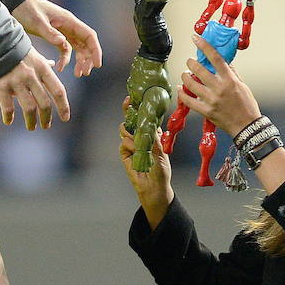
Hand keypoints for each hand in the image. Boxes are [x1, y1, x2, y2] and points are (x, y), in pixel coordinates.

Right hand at [0, 49, 69, 129]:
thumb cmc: (14, 49)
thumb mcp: (33, 53)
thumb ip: (43, 63)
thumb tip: (53, 64)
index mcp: (42, 68)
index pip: (58, 90)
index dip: (63, 106)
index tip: (65, 118)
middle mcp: (32, 76)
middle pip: (45, 103)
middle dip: (47, 117)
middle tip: (46, 125)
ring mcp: (16, 81)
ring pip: (29, 108)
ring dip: (31, 121)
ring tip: (31, 127)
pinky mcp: (1, 86)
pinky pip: (7, 107)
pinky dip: (8, 117)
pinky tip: (8, 121)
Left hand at [12, 0, 101, 76]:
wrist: (17, 3)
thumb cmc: (28, 9)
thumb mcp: (37, 21)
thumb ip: (49, 32)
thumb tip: (63, 42)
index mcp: (69, 21)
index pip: (89, 36)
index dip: (96, 50)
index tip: (97, 64)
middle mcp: (70, 26)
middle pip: (86, 44)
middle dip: (88, 59)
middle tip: (84, 73)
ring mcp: (64, 31)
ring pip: (78, 48)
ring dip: (79, 61)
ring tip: (77, 74)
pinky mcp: (56, 36)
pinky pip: (65, 49)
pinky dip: (65, 59)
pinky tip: (60, 68)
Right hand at [119, 100, 172, 226]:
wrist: (154, 187)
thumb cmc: (161, 170)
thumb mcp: (161, 151)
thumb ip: (154, 137)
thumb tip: (150, 123)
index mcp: (151, 133)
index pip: (144, 118)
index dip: (139, 107)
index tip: (135, 97)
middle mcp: (140, 136)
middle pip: (130, 120)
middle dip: (128, 110)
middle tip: (128, 103)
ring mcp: (131, 144)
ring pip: (124, 130)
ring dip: (130, 132)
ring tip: (138, 141)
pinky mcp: (124, 154)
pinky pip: (123, 143)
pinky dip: (129, 145)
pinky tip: (135, 151)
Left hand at [179, 34, 259, 136]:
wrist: (247, 126)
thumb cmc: (247, 105)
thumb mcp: (242, 86)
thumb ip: (232, 73)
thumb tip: (224, 62)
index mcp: (230, 80)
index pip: (215, 58)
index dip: (204, 46)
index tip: (196, 38)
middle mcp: (219, 88)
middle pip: (199, 70)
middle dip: (191, 62)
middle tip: (189, 61)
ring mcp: (211, 100)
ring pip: (191, 84)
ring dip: (185, 77)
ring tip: (184, 74)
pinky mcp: (206, 111)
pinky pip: (189, 101)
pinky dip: (182, 94)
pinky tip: (180, 89)